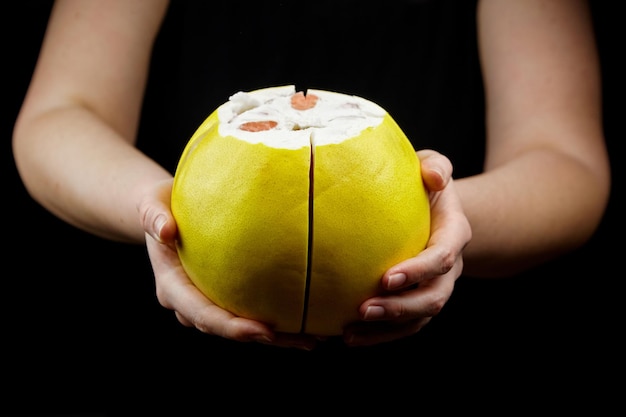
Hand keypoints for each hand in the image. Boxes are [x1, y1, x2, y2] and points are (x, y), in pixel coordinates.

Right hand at [140, 179, 317, 349]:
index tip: (265, 331)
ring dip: (278, 338)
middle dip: (264, 339)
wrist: (162, 215)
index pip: (203, 315)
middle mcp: (188, 303)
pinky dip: (277, 321)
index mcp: (172, 287)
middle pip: (227, 329)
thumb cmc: (159, 206)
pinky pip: (248, 311)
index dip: (232, 327)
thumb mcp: (151, 205)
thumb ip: (154, 216)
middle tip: (305, 341)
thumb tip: (165, 230)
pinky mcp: (222, 296)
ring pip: (241, 327)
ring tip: (315, 339)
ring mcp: (205, 302)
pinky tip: (307, 320)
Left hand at [344, 150, 471, 346]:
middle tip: (364, 309)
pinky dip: (378, 335)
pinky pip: (403, 326)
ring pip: (418, 319)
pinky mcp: (417, 301)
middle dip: (400, 308)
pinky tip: (347, 336)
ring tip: (350, 333)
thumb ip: (436, 166)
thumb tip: (433, 176)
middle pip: (432, 298)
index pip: (440, 258)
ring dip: (386, 329)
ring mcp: (435, 288)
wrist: (436, 210)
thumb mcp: (433, 166)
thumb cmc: (426, 184)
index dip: (417, 272)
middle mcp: (449, 268)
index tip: (387, 278)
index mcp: (454, 236)